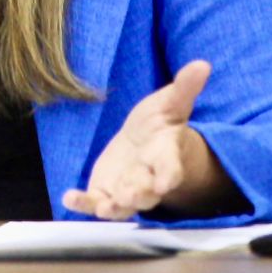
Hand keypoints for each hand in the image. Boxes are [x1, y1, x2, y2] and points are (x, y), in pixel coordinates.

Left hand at [61, 59, 226, 219]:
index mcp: (166, 158)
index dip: (168, 176)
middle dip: (139, 195)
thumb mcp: (171, 103)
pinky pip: (94, 202)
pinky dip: (82, 203)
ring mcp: (125, 190)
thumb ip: (184, 88)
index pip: (171, 169)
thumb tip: (203, 64)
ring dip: (114, 207)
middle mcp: (147, 180)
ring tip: (105, 208)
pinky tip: (69, 198)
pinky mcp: (104, 193)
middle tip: (130, 196)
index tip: (165, 182)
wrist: (143, 144)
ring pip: (122, 205)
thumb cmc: (161, 126)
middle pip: (146, 193)